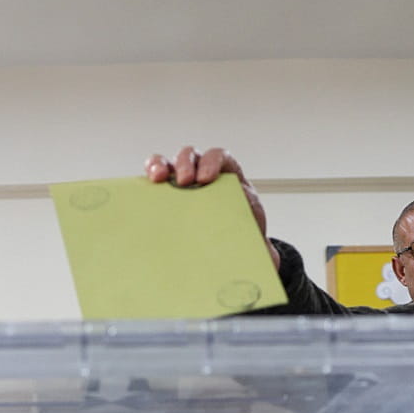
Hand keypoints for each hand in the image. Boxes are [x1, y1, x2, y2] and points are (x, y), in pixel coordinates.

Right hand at [144, 146, 275, 267]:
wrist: (233, 248)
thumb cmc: (244, 236)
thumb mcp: (253, 235)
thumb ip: (259, 238)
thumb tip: (267, 257)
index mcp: (228, 177)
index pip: (221, 157)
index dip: (213, 162)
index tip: (207, 179)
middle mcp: (203, 174)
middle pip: (191, 155)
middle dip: (186, 164)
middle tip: (185, 182)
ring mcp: (183, 184)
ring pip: (169, 163)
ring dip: (161, 165)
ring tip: (158, 179)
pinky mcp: (168, 196)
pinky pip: (155, 181)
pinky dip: (148, 179)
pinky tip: (145, 188)